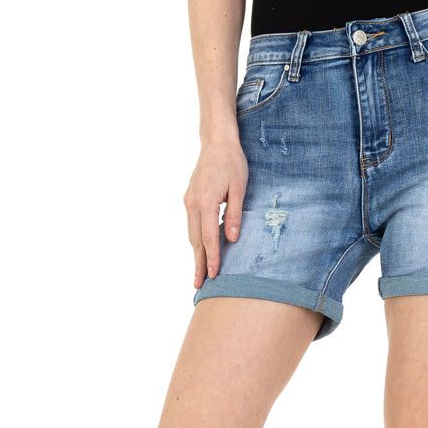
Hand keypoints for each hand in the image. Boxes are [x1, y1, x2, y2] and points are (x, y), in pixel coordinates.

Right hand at [183, 137, 248, 288]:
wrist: (216, 142)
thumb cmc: (232, 162)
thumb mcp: (239, 187)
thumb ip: (234, 214)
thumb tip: (231, 239)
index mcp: (206, 201)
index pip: (209, 237)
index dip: (212, 258)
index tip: (214, 275)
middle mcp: (193, 204)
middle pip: (196, 241)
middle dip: (198, 264)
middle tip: (199, 285)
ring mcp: (189, 201)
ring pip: (192, 234)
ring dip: (195, 255)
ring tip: (198, 274)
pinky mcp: (190, 199)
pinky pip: (192, 226)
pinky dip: (195, 241)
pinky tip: (199, 252)